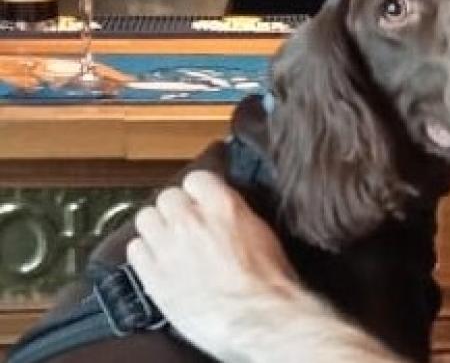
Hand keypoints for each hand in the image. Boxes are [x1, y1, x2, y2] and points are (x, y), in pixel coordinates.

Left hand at [127, 170, 299, 359]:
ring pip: (146, 218)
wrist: (255, 317)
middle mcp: (191, 220)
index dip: (199, 191)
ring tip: (169, 241)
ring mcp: (168, 246)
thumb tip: (226, 211)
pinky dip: (144, 252)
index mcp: (223, 206)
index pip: (196, 178)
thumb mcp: (262, 234)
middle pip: (167, 196)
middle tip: (186, 224)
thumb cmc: (267, 282)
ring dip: (157, 226)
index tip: (201, 200)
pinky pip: (135, 249)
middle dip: (177, 208)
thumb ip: (236, 215)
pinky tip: (159, 261)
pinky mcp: (152, 274)